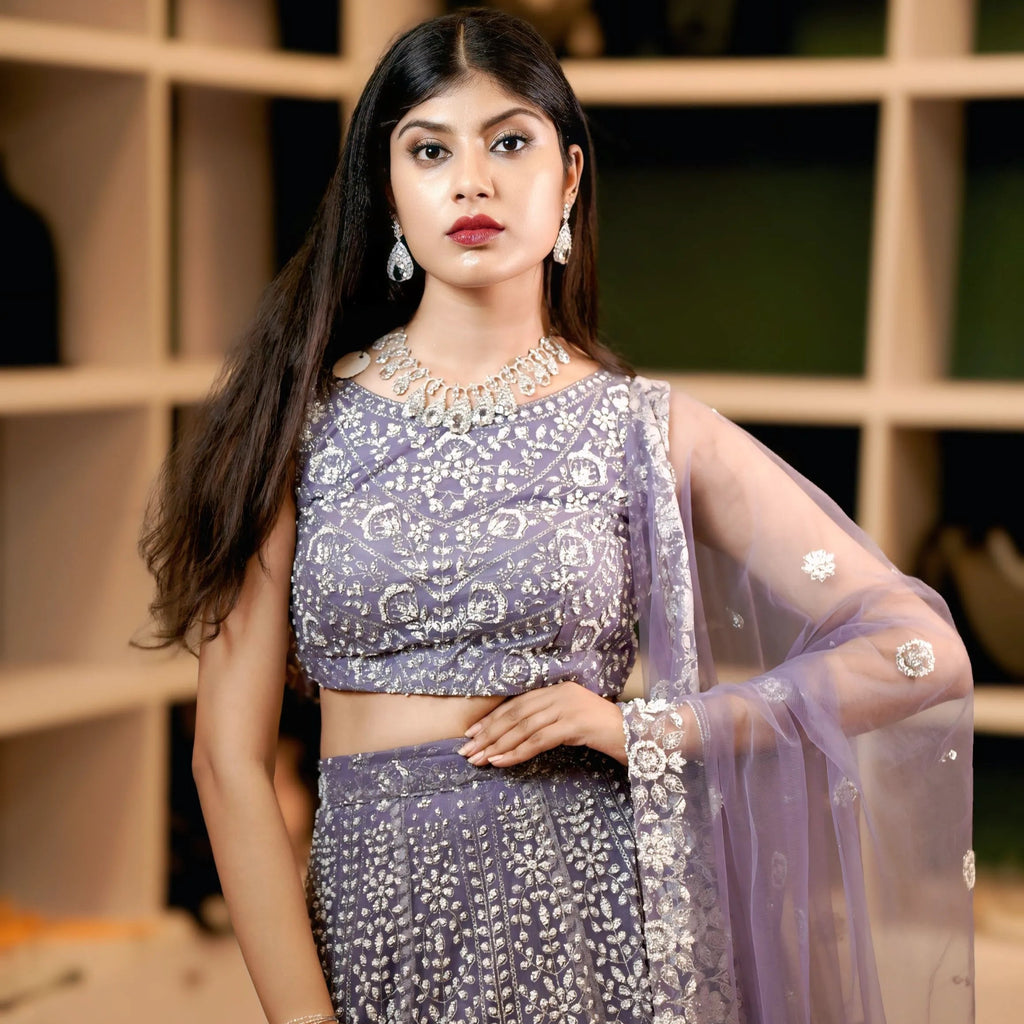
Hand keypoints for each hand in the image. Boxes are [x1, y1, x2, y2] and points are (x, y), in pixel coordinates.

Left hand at [456, 680, 626, 766]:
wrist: (641, 736)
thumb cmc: (607, 734)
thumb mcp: (573, 722)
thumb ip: (550, 722)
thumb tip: (517, 737)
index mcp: (557, 689)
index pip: (517, 704)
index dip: (492, 719)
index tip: (472, 734)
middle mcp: (560, 693)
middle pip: (515, 714)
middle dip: (488, 733)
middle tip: (466, 750)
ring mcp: (568, 706)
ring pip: (523, 727)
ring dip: (497, 745)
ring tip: (478, 759)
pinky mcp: (575, 724)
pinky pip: (539, 740)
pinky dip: (516, 751)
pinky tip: (500, 761)